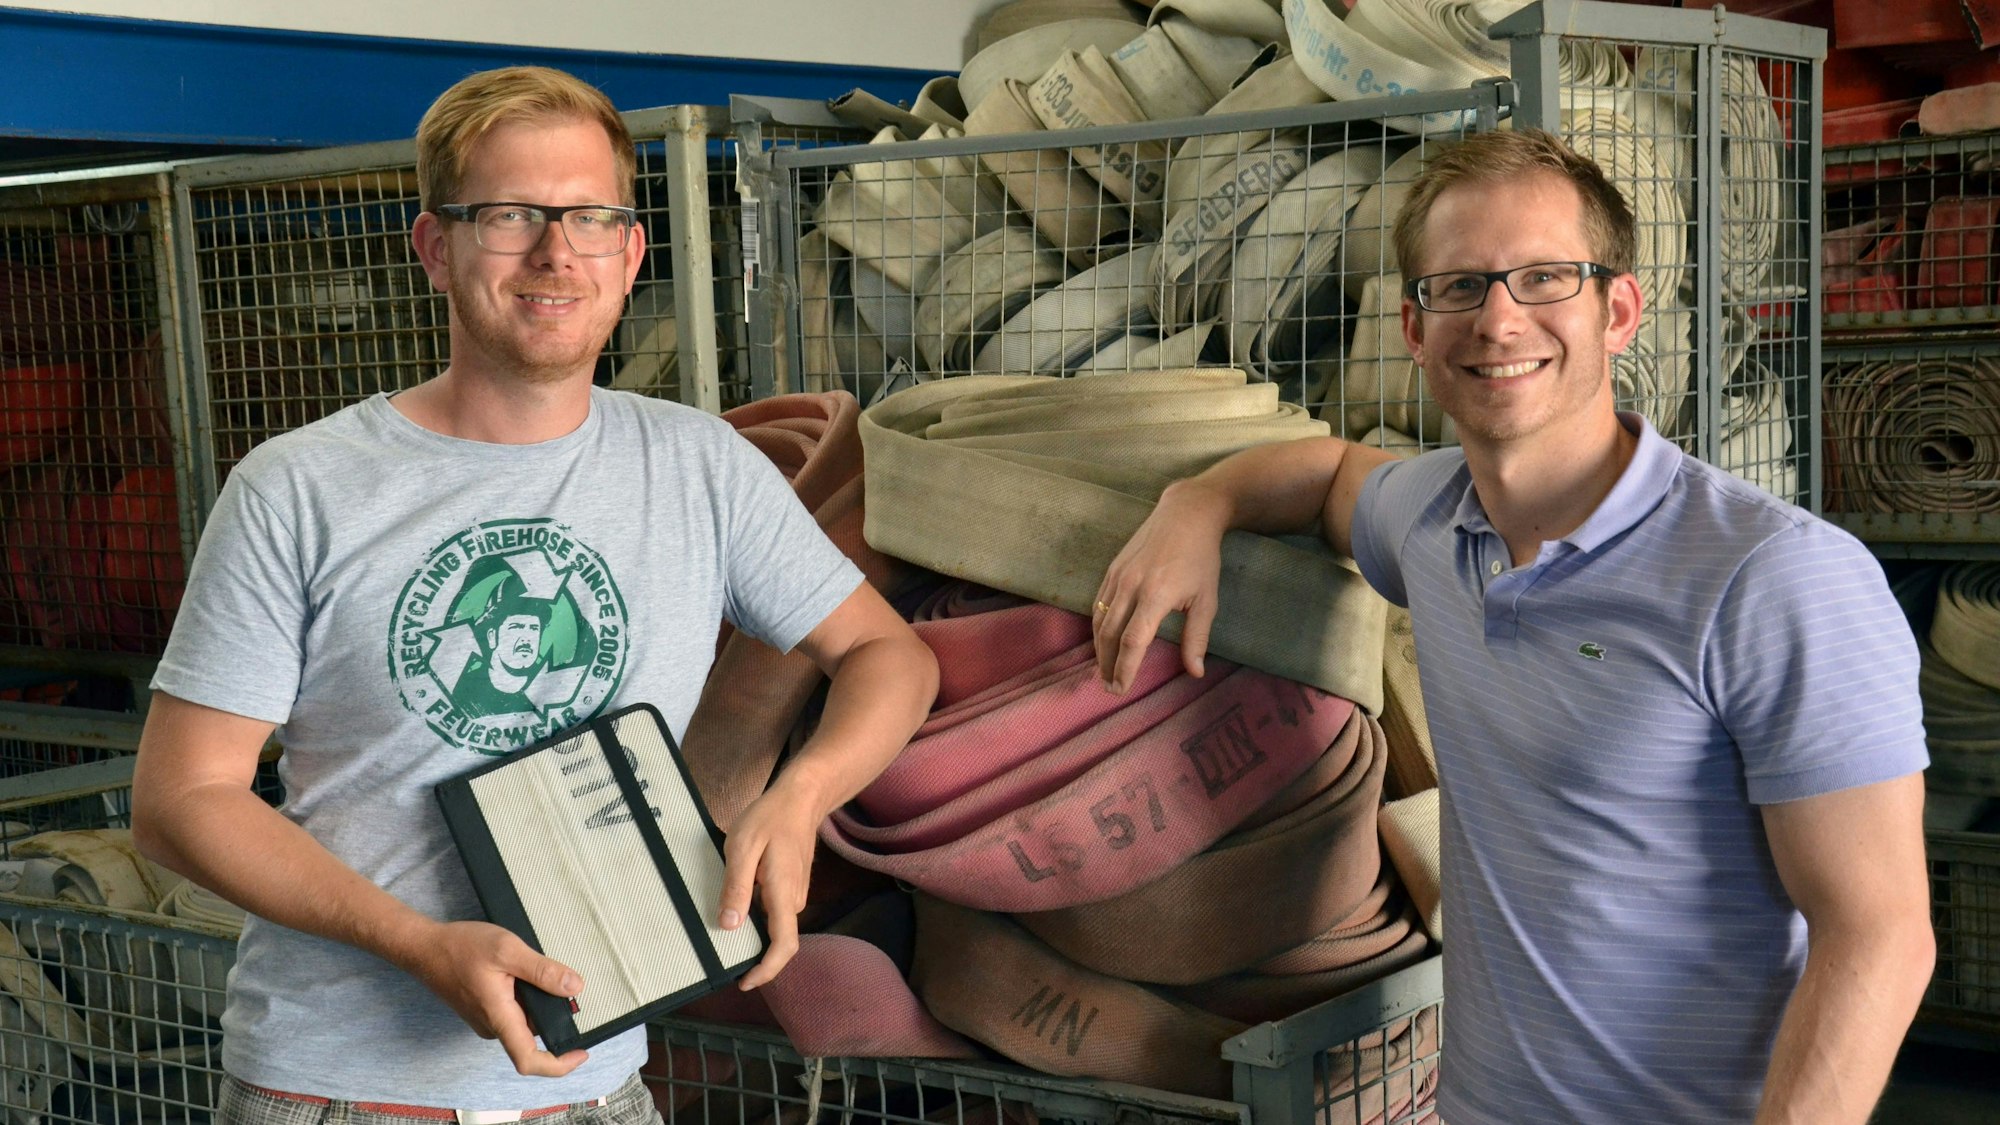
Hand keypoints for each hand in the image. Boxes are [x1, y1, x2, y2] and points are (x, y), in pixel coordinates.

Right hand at [402, 919, 588, 1076]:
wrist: (425, 947)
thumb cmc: (459, 947)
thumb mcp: (507, 950)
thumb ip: (542, 970)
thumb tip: (574, 987)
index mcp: (499, 1018)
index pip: (529, 1060)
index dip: (559, 1064)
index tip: (581, 1052)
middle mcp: (493, 1026)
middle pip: (534, 1036)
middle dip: (554, 1015)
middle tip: (563, 981)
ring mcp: (488, 1019)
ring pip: (525, 1021)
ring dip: (539, 1002)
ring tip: (539, 970)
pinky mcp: (485, 1010)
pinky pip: (514, 1011)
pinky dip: (527, 996)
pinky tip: (522, 971)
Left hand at [717, 775, 821, 988]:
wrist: (801, 798)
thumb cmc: (771, 818)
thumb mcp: (742, 847)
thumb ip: (736, 887)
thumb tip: (728, 925)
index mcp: (783, 893)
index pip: (784, 946)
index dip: (767, 970)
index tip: (746, 982)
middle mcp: (794, 899)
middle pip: (778, 941)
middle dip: (754, 955)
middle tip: (723, 956)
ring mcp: (796, 893)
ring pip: (775, 925)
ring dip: (753, 932)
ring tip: (725, 923)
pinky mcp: (792, 886)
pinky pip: (775, 911)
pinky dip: (757, 915)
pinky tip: (739, 901)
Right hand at [1095, 481, 1230, 693]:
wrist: (1186, 513)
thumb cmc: (1201, 558)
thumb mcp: (1207, 600)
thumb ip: (1197, 638)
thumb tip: (1195, 673)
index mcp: (1156, 595)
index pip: (1132, 641)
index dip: (1125, 669)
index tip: (1122, 689)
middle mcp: (1131, 586)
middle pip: (1109, 635)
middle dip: (1107, 665)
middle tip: (1110, 688)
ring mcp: (1118, 575)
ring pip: (1099, 620)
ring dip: (1099, 649)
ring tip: (1104, 670)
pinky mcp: (1112, 569)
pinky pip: (1098, 604)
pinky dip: (1097, 626)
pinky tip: (1102, 641)